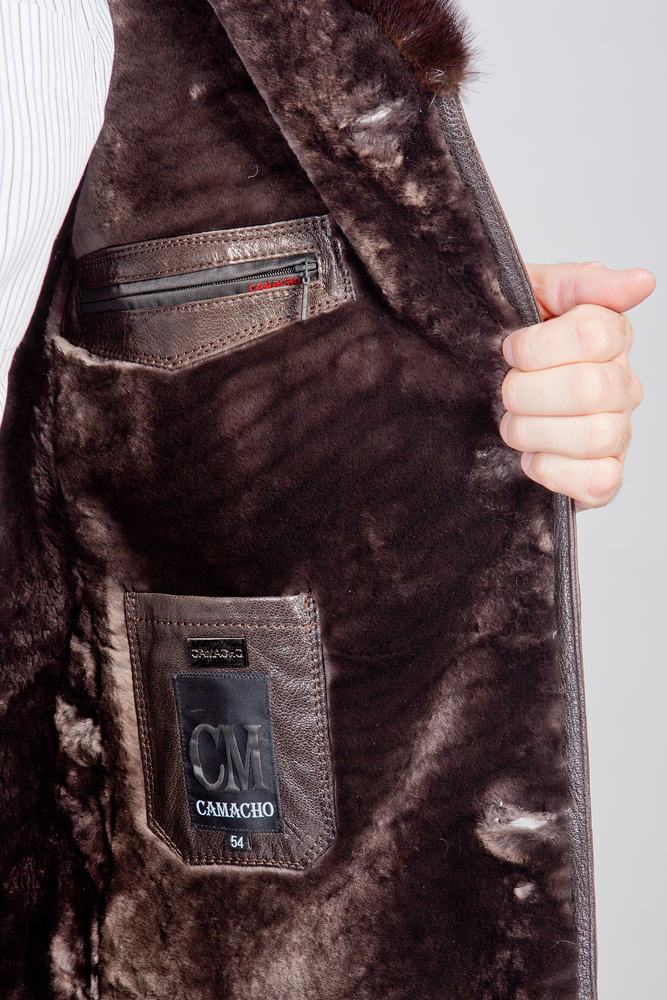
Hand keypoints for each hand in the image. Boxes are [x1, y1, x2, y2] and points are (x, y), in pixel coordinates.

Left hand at [499, 262, 653, 509]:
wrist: (474, 391)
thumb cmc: (507, 348)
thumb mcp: (532, 295)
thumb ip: (583, 282)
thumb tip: (642, 281)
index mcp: (610, 338)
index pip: (593, 334)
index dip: (537, 346)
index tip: (511, 351)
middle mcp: (622, 386)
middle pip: (589, 388)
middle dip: (527, 392)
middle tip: (505, 393)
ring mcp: (616, 434)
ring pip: (596, 436)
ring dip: (534, 432)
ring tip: (512, 426)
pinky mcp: (601, 479)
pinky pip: (598, 482)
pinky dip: (554, 472)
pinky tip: (531, 459)